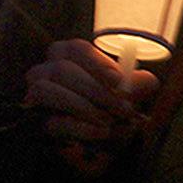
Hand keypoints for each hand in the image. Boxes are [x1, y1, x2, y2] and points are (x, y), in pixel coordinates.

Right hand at [23, 39, 158, 175]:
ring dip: (83, 106)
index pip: (76, 49)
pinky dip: (79, 127)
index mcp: (68, 53)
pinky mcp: (35, 121)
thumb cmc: (111, 101)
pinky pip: (51, 121)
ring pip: (46, 91)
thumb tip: (148, 81)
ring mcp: (34, 95)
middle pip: (63, 70)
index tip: (117, 80)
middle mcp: (45, 69)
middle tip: (124, 108)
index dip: (96, 63)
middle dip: (97, 91)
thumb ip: (139, 83)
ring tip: (109, 120)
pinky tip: (101, 132)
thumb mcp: (129, 90)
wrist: (97, 133)